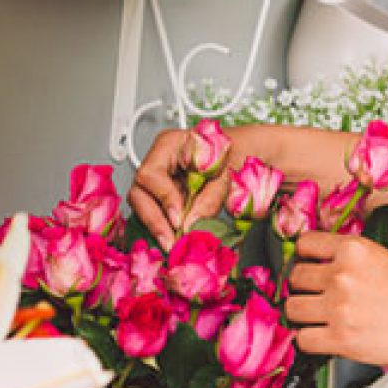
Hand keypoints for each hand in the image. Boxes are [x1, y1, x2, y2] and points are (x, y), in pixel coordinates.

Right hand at [127, 123, 262, 247]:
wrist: (248, 153)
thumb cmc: (238, 152)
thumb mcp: (228, 173)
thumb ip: (209, 198)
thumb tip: (190, 224)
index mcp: (170, 144)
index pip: (151, 174)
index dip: (163, 198)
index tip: (178, 218)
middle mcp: (160, 161)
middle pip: (139, 193)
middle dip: (154, 220)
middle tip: (171, 241)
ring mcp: (161, 179)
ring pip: (144, 206)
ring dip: (159, 227)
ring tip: (175, 243)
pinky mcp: (167, 194)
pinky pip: (157, 212)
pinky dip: (166, 227)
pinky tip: (176, 238)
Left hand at [285, 229, 387, 369]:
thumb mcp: (386, 259)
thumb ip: (352, 262)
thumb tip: (324, 270)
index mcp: (354, 248)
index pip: (305, 245)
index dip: (307, 259)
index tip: (311, 268)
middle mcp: (342, 273)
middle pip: (295, 277)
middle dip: (306, 288)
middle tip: (321, 298)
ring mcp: (338, 307)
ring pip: (292, 308)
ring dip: (305, 315)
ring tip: (323, 320)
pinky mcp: (341, 339)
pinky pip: (302, 339)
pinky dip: (311, 340)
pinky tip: (327, 338)